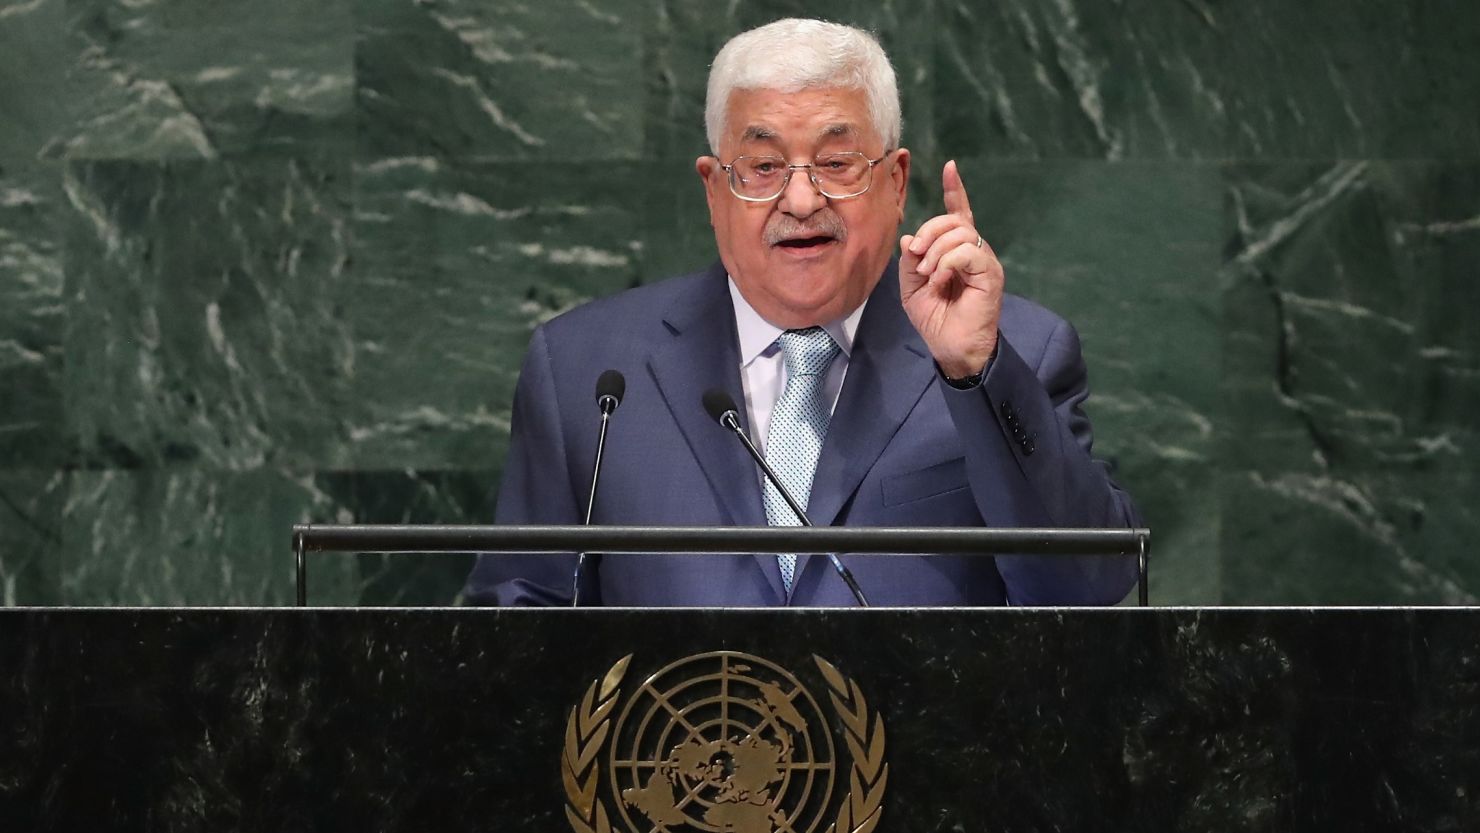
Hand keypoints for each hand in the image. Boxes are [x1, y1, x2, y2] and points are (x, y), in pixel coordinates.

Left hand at [899, 160, 1003, 378]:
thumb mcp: (911, 288)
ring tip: (928, 275)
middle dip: (929, 232)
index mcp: (956, 251)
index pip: (959, 213)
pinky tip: (940, 281)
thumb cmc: (936, 320)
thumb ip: (910, 262)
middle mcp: (974, 251)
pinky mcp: (990, 273)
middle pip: (953, 220)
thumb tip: (910, 237)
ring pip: (959, 233)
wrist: (952, 348)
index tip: (950, 167)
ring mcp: (984, 261)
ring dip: (935, 252)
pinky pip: (966, 252)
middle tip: (917, 258)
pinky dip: (946, 264)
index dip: (955, 190)